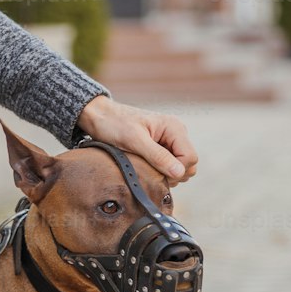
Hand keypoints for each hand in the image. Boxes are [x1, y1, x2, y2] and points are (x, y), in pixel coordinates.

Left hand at [75, 95, 198, 181]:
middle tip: (148, 170)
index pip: (191, 158)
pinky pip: (168, 167)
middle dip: (172, 174)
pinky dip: (159, 172)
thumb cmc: (115, 124)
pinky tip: (144, 167)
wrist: (100, 117)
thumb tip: (179, 173)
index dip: (176, 171)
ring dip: (165, 174)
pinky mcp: (161, 149)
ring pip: (179, 169)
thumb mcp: (134, 141)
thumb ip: (157, 156)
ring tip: (144, 167)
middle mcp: (176, 134)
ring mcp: (169, 142)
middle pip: (189, 165)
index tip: (155, 172)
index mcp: (174, 128)